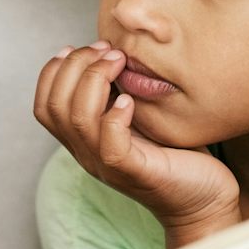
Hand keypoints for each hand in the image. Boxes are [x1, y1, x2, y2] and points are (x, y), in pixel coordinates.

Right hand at [34, 43, 240, 245]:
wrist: (204, 200)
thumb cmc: (176, 153)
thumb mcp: (138, 115)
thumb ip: (118, 92)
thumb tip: (111, 52)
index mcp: (83, 141)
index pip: (44, 105)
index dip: (55, 70)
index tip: (86, 49)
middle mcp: (87, 154)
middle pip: (55, 106)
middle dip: (76, 66)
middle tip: (109, 50)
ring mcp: (107, 166)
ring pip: (77, 119)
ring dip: (95, 79)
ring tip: (120, 63)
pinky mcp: (134, 173)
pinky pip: (110, 145)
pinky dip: (115, 116)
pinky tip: (131, 100)